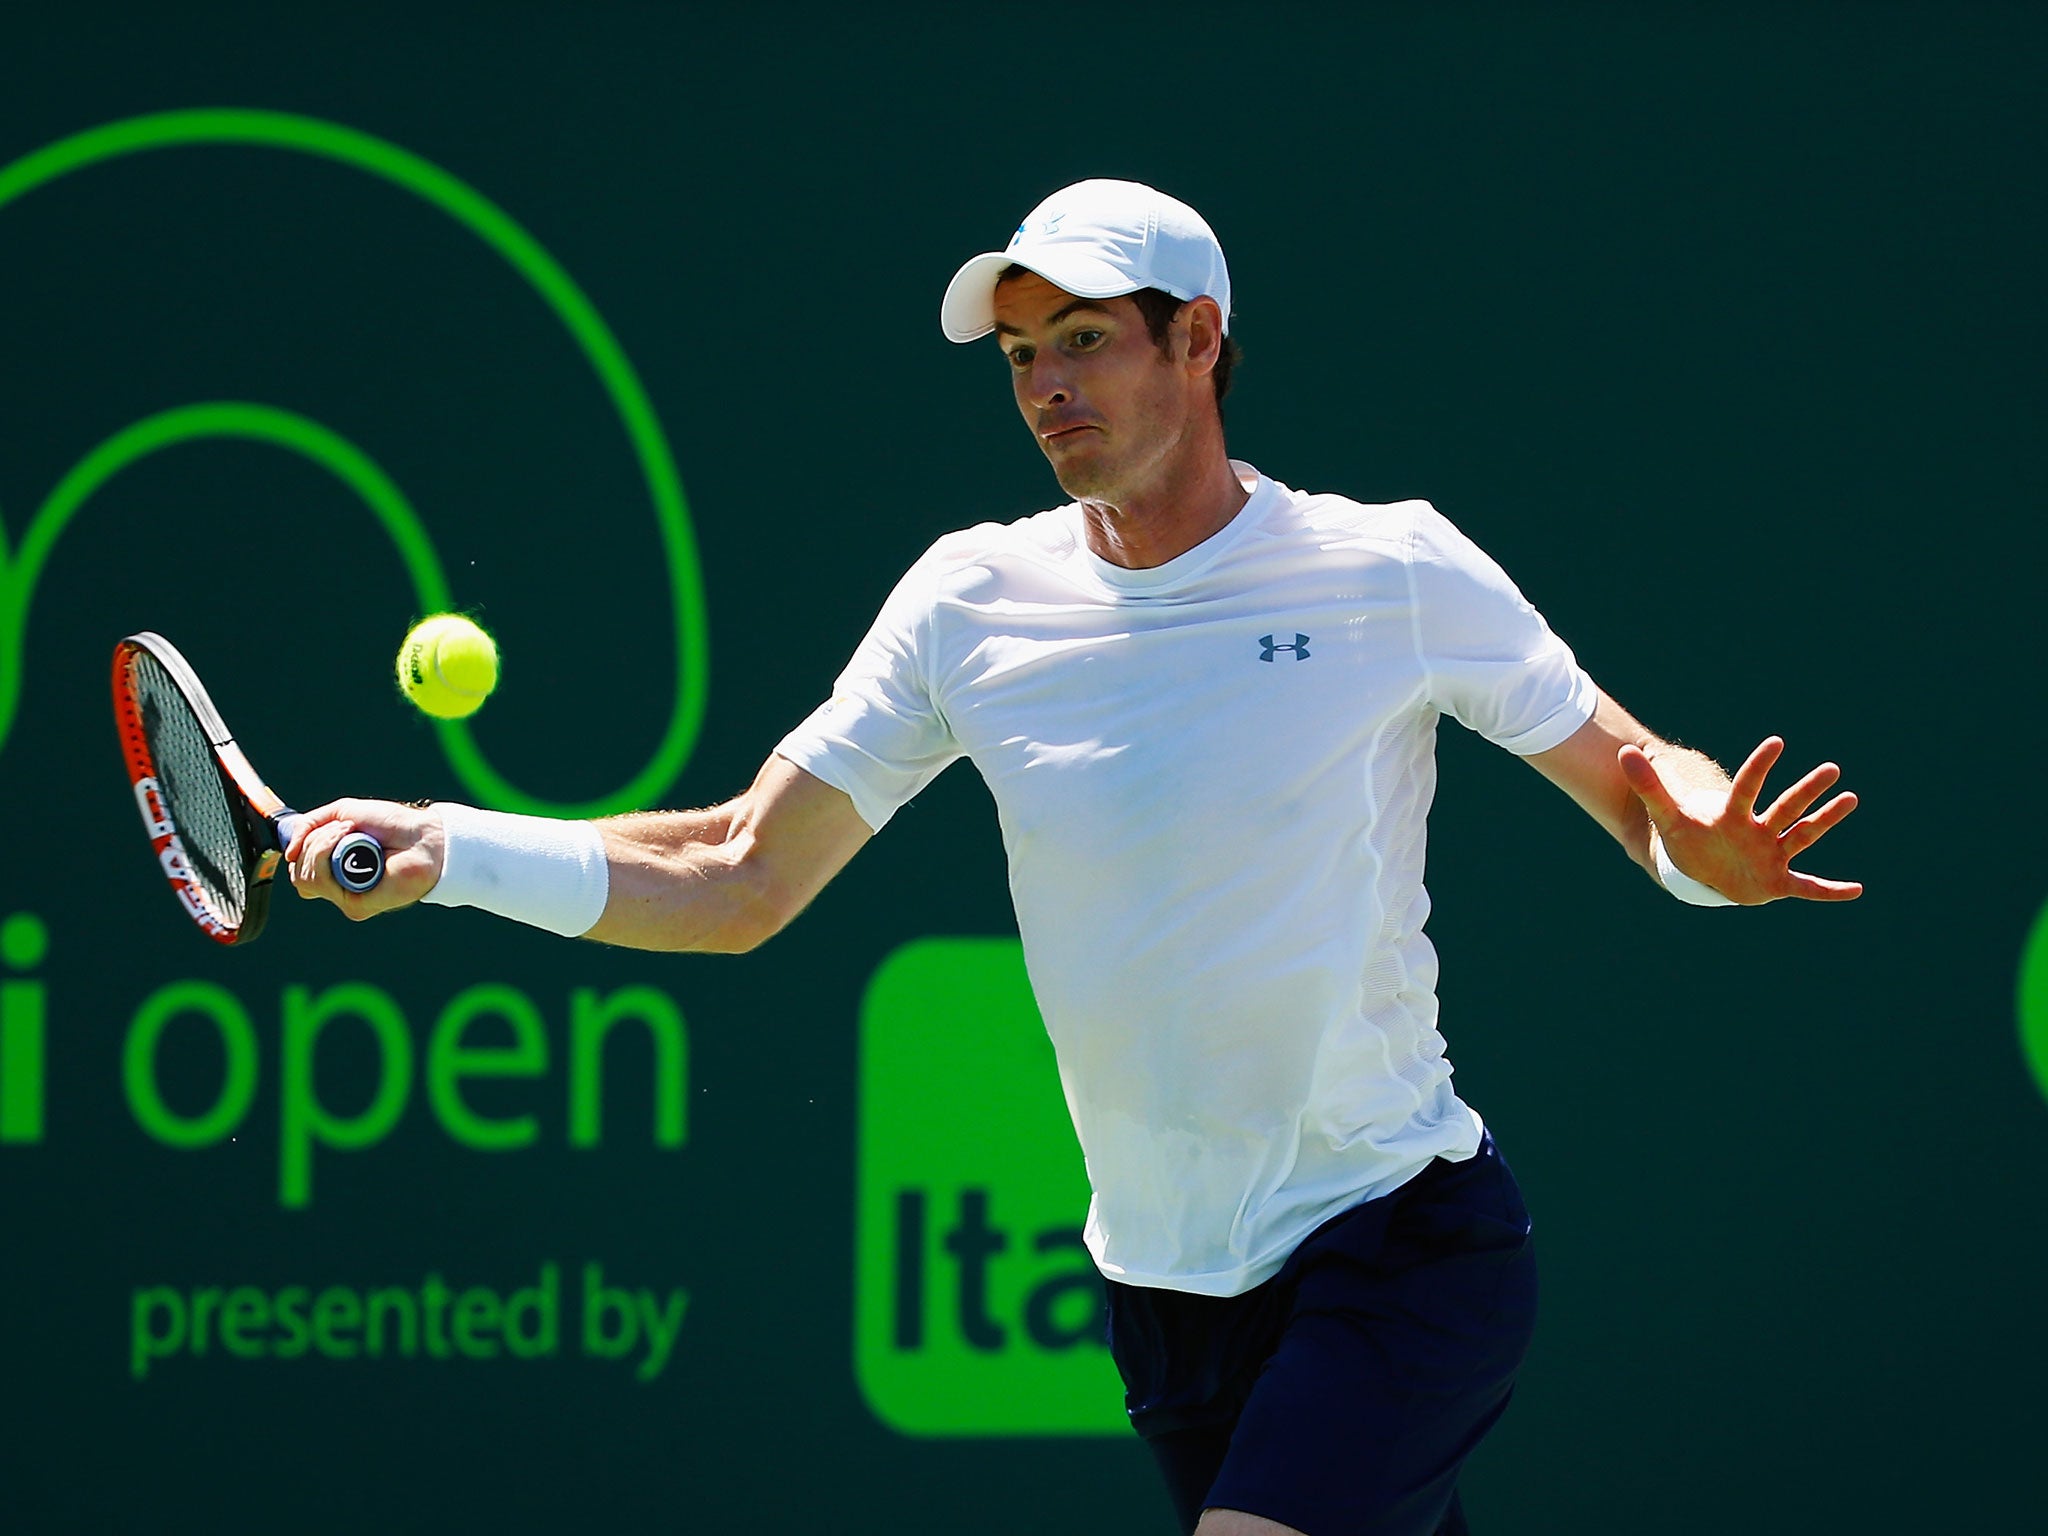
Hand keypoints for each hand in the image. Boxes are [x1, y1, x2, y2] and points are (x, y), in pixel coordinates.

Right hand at [285, 798, 446, 919]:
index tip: (322, 829)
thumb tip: (288, 852)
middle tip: (344, 828)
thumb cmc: (391, 824)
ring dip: (322, 845)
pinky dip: (329, 853)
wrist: (422, 834)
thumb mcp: (343, 814)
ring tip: (350, 832)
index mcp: (335, 868)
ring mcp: (347, 897)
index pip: (299, 870)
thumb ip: (309, 826)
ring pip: (306, 879)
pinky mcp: (356, 906)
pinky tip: (353, 842)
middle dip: (314, 843)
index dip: (302, 849)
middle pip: (298, 875)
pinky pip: (323, 883)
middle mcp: (339, 886)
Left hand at [1618, 737, 1861, 903]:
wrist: (1700, 869)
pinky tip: (1855, 890)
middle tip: (1832, 769)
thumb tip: (1622, 752)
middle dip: (1807, 790)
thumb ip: (1648, 786)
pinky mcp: (1777, 880)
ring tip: (1850, 798)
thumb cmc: (1688, 839)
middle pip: (1785, 806)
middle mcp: (1758, 830)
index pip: (1747, 787)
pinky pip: (1806, 887)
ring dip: (1825, 820)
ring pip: (1802, 835)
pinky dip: (1828, 891)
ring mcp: (1770, 853)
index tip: (1777, 742)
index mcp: (1732, 815)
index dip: (1759, 767)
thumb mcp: (1665, 816)